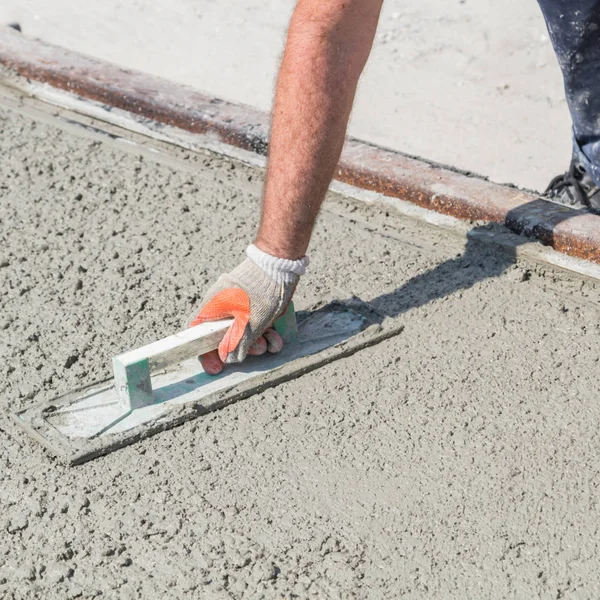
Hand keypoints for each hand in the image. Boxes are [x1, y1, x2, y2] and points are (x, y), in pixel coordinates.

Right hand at [190, 245, 307, 374]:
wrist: (280, 265)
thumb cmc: (260, 293)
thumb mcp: (248, 324)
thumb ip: (235, 344)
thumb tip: (227, 358)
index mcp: (213, 308)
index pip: (199, 335)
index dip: (206, 354)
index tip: (216, 369)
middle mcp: (222, 305)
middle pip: (225, 336)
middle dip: (242, 348)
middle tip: (258, 350)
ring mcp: (238, 303)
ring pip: (243, 331)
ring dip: (258, 342)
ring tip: (272, 342)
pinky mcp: (253, 302)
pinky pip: (255, 322)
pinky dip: (265, 331)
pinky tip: (277, 336)